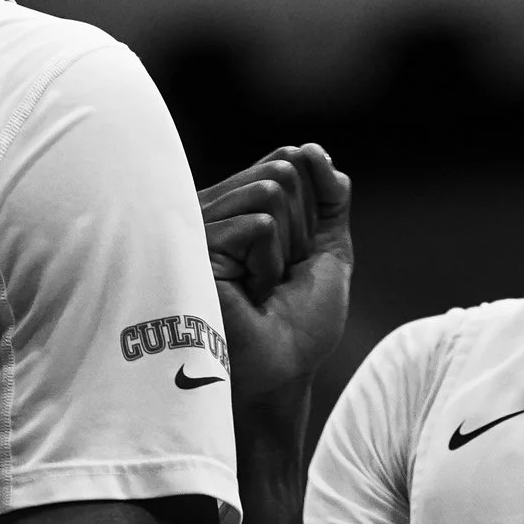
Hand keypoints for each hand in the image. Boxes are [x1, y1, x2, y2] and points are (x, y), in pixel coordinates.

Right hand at [200, 144, 351, 405]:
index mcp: (241, 203)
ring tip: (260, 285)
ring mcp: (202, 221)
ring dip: (284, 250)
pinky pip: (257, 224)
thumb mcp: (327, 251)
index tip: (297, 258)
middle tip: (279, 277)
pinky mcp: (194, 243)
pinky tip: (247, 294)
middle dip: (301, 229)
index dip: (311, 210)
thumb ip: (329, 198)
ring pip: (271, 191)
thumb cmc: (298, 324)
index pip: (290, 160)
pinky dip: (268, 265)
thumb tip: (313, 149)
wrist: (281, 373)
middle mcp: (217, 205)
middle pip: (283, 171)